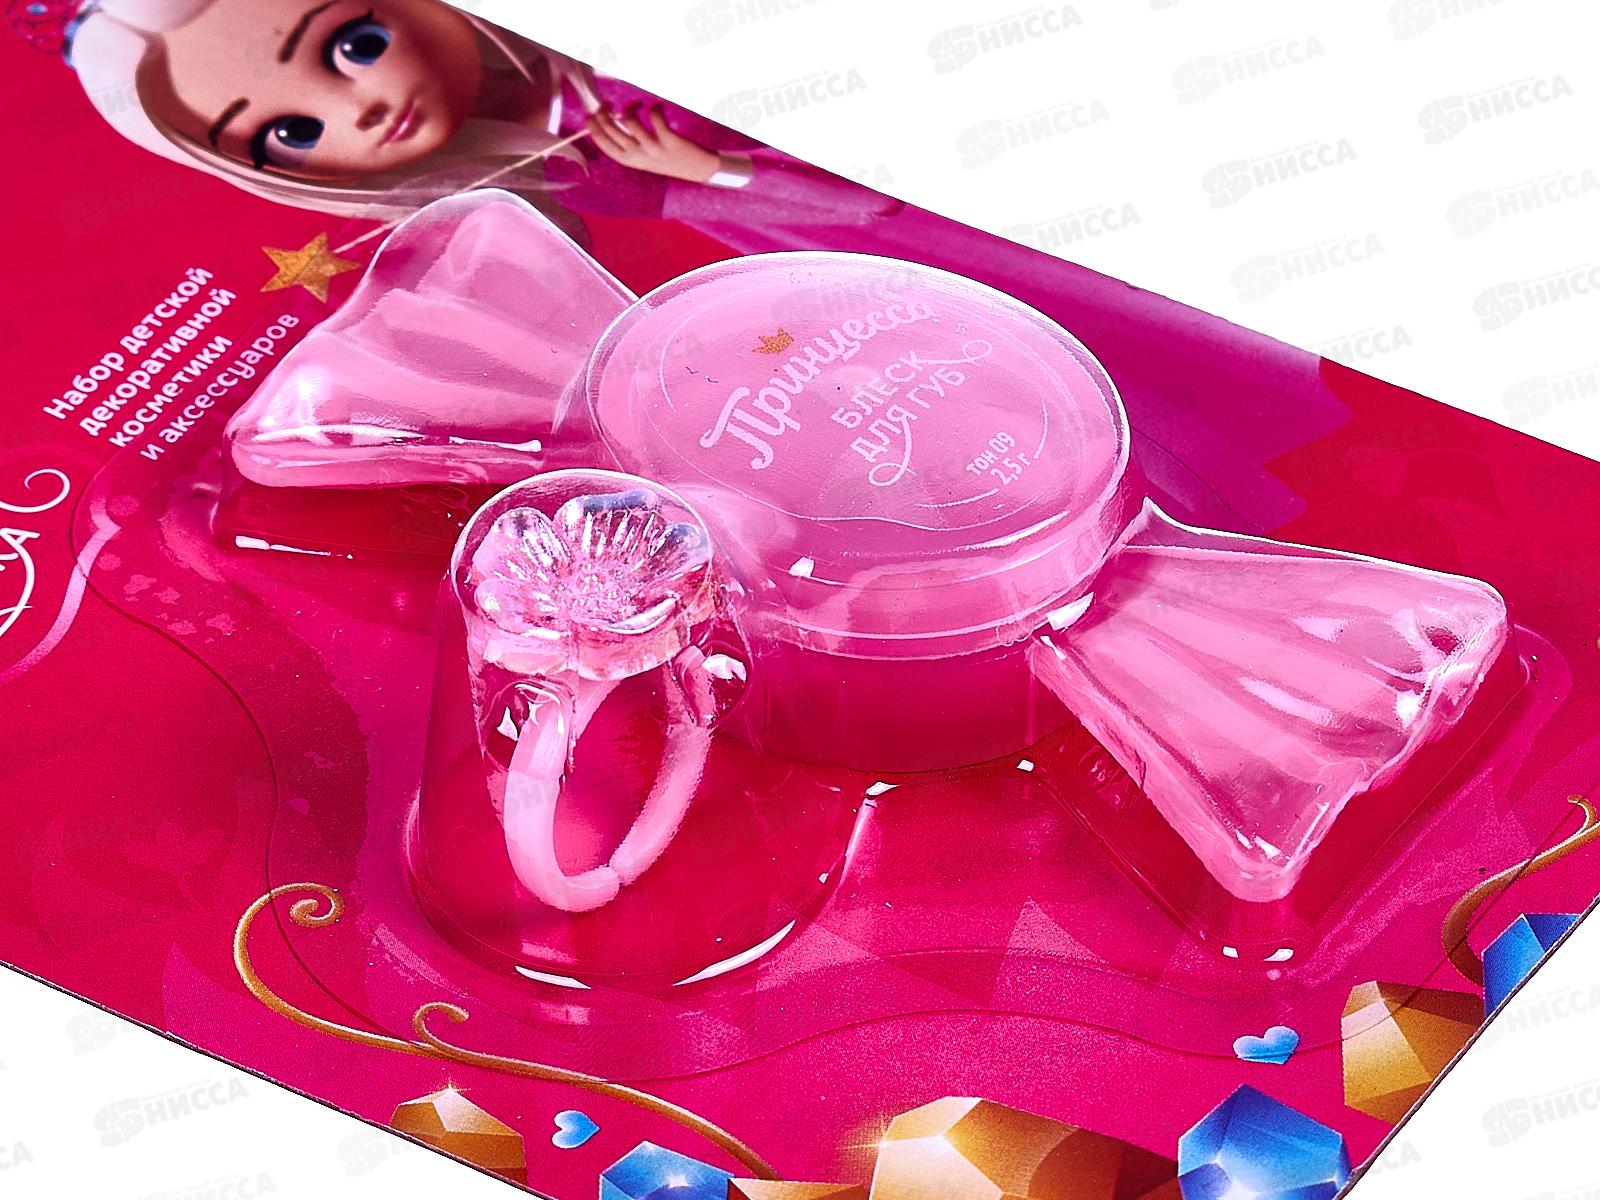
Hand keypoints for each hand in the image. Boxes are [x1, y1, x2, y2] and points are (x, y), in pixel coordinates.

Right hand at [586, 104, 722, 183]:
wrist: (697, 170)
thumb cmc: (667, 159)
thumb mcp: (643, 157)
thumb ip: (628, 144)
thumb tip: (610, 120)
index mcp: (629, 160)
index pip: (603, 143)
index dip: (594, 126)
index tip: (591, 113)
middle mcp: (639, 155)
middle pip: (611, 130)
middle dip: (604, 113)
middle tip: (608, 103)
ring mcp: (654, 148)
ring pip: (630, 122)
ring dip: (630, 107)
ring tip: (637, 104)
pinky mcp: (669, 140)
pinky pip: (655, 117)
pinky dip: (655, 107)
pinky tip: (657, 107)